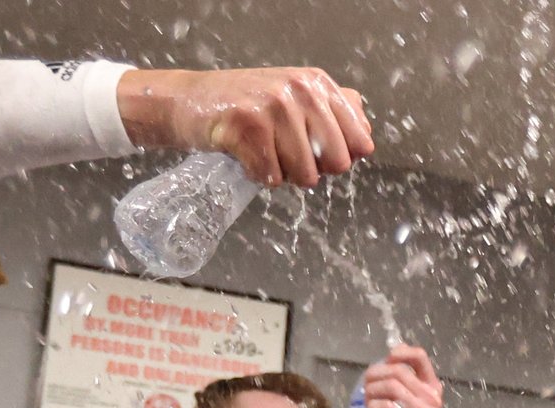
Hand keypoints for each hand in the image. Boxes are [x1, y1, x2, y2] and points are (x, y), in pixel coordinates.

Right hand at [116, 67, 373, 188]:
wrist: (188, 101)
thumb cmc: (246, 106)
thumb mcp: (295, 98)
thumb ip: (335, 113)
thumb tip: (365, 140)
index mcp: (318, 84)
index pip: (360, 142)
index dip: (338, 159)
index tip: (314, 152)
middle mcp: (300, 89)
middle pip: (336, 163)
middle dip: (312, 170)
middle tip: (283, 153)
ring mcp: (273, 105)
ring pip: (304, 175)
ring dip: (282, 174)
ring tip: (262, 152)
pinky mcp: (246, 125)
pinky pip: (270, 177)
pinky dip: (257, 175)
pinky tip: (244, 155)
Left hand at [360, 345, 443, 407]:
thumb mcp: (404, 399)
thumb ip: (403, 376)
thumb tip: (398, 346)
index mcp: (433, 389)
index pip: (420, 358)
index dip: (401, 353)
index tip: (387, 359)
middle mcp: (434, 400)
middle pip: (399, 372)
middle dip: (376, 375)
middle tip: (366, 384)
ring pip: (392, 386)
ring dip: (372, 390)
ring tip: (366, 399)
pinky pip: (387, 406)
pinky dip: (372, 406)